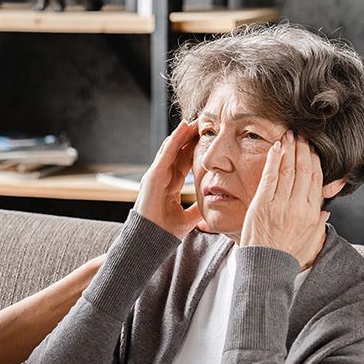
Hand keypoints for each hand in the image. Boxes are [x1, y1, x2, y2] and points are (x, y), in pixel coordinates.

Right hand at [133, 120, 205, 239]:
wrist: (150, 242)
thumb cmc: (164, 233)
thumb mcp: (189, 218)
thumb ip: (199, 208)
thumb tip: (213, 202)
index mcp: (169, 187)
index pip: (183, 163)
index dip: (194, 151)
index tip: (207, 140)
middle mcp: (161, 178)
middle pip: (177, 153)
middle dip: (189, 138)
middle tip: (203, 124)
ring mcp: (155, 176)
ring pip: (171, 149)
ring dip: (182, 134)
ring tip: (194, 121)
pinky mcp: (152, 176)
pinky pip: (165, 154)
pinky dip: (174, 140)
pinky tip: (183, 128)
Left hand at [239, 131, 329, 265]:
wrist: (266, 268)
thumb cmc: (287, 257)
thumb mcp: (310, 243)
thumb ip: (319, 225)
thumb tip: (325, 212)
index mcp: (312, 214)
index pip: (316, 180)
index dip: (315, 161)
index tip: (313, 149)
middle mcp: (299, 207)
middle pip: (304, 171)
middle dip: (304, 150)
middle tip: (303, 135)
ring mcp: (280, 205)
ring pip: (289, 170)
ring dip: (290, 149)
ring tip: (291, 135)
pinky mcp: (262, 205)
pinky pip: (270, 177)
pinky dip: (275, 159)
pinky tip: (277, 146)